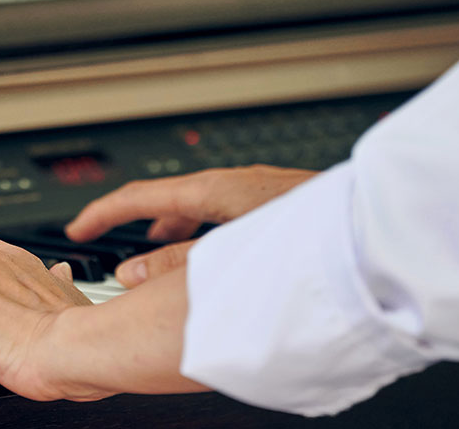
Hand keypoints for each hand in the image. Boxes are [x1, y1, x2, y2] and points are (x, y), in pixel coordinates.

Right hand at [65, 165, 316, 286]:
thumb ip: (175, 266)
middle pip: (170, 199)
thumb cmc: (312, 239)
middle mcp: (237, 184)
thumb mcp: (227, 257)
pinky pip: (226, 213)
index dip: (103, 215)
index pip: (140, 196)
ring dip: (174, 230)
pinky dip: (205, 231)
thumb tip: (133, 276)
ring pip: (200, 207)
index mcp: (217, 189)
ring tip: (161, 256)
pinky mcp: (281, 203)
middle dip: (139, 224)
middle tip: (117, 248)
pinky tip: (216, 256)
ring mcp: (261, 192)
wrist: (380, 230)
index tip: (78, 230)